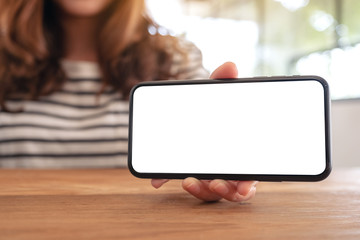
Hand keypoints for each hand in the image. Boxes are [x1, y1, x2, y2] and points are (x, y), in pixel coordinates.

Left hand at [151, 62, 257, 201]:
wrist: (190, 114)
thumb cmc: (211, 109)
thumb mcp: (215, 96)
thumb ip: (222, 82)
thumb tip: (230, 65)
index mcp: (243, 153)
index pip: (250, 173)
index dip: (248, 185)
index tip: (243, 187)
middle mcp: (229, 168)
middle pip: (234, 190)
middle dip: (228, 192)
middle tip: (217, 184)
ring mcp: (210, 174)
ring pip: (211, 193)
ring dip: (202, 191)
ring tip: (189, 181)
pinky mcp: (190, 173)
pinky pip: (186, 184)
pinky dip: (174, 181)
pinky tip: (158, 180)